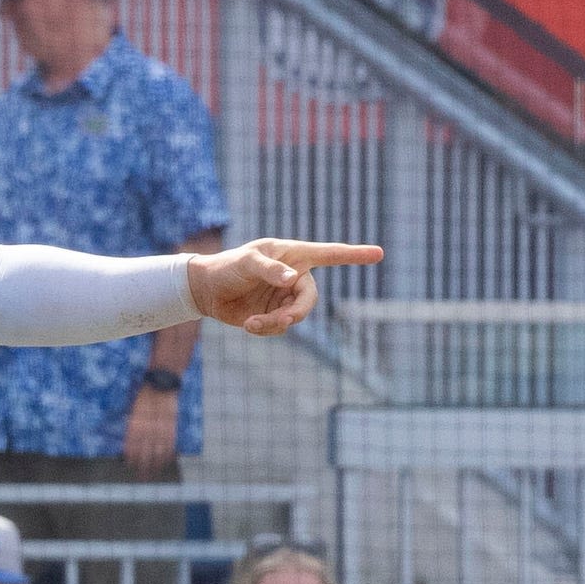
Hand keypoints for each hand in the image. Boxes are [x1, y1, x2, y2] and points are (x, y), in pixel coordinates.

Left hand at [122, 385, 179, 473]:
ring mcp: (162, 425)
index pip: (133, 443)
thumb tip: (130, 443)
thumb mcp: (134, 409)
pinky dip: (168, 453)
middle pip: (146, 449)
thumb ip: (134, 425)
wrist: (161, 381)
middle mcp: (149, 424)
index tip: (131, 466)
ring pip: (158, 448)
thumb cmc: (145, 395)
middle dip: (144, 465)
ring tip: (153, 474)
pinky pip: (170, 442)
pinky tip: (166, 461)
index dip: (133, 456)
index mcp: (137, 421)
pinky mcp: (172, 424)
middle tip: (142, 477)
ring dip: (156, 463)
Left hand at [185, 237, 383, 336]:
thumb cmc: (226, 267)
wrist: (205, 290)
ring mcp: (284, 298)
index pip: (329, 254)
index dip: (354, 255)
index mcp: (293, 256)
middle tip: (281, 320)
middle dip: (296, 311)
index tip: (379, 254)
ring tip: (252, 324)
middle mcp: (294, 277)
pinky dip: (267, 329)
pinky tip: (249, 326)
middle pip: (309, 298)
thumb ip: (268, 269)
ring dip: (276, 323)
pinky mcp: (274, 315)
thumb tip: (291, 279)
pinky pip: (280, 327)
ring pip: (294, 316)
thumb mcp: (245, 262)